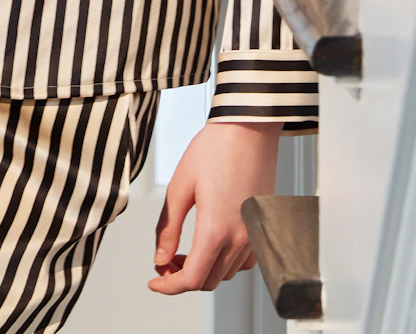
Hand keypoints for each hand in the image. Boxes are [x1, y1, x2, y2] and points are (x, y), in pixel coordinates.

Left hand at [149, 121, 281, 294]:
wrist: (248, 129)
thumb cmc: (215, 149)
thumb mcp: (179, 187)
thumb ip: (168, 228)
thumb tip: (160, 258)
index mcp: (216, 230)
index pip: (192, 279)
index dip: (169, 286)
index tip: (155, 282)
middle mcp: (239, 238)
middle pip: (208, 280)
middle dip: (182, 278)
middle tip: (164, 262)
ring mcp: (253, 234)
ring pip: (225, 273)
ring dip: (203, 270)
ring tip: (183, 252)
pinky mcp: (261, 226)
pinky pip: (244, 260)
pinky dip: (224, 262)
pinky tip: (210, 245)